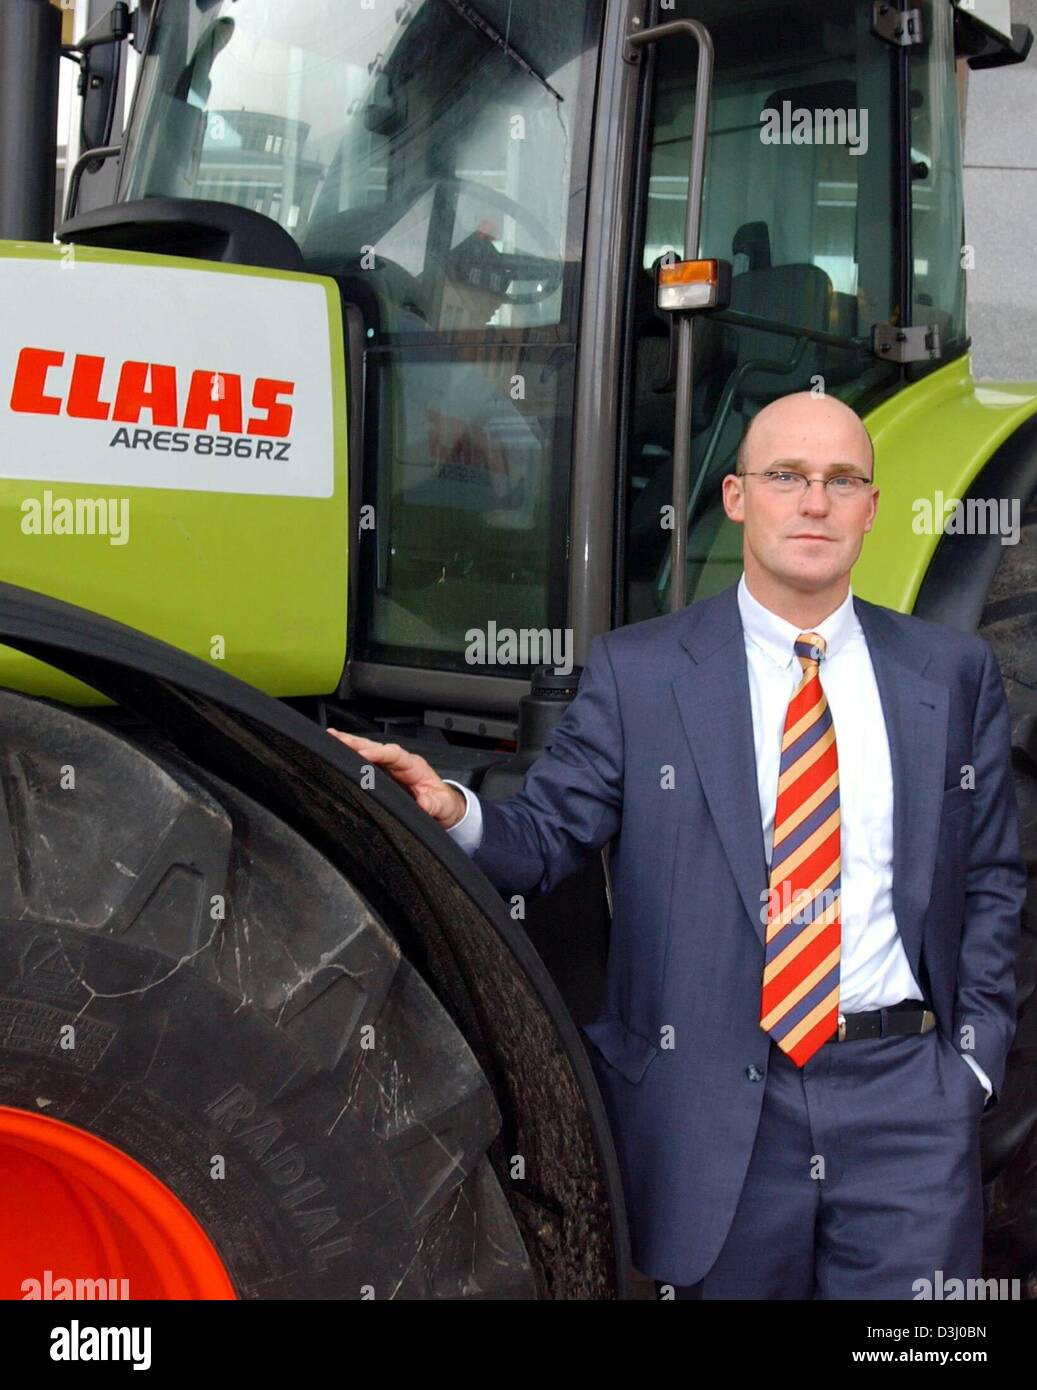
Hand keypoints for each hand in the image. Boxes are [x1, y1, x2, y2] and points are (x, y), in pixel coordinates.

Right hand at [326, 730, 467, 829]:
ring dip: (349, 745)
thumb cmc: (441, 802)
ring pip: (368, 751)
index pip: (394, 755)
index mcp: (414, 766)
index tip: (362, 754)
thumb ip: (433, 804)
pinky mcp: (382, 774)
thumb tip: (424, 803)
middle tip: (335, 737)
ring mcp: (390, 767)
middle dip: (356, 742)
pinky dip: (351, 756)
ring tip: (329, 738)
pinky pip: (365, 762)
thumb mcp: (442, 806)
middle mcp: (400, 762)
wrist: (442, 806)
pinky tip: (337, 752)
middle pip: (376, 747)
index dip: (378, 754)